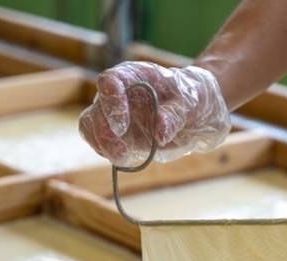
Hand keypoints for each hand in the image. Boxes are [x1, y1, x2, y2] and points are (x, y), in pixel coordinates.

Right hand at [79, 61, 230, 166]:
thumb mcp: (189, 102)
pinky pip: (102, 144)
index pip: (110, 81)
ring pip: (91, 128)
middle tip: (120, 147)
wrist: (194, 113)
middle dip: (102, 130)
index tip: (121, 124)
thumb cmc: (190, 98)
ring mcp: (114, 116)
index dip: (110, 101)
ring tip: (123, 156)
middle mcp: (118, 95)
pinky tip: (125, 158)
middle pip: (95, 109)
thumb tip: (160, 133)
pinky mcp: (119, 136)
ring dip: (102, 144)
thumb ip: (174, 115)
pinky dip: (110, 153)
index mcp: (133, 76)